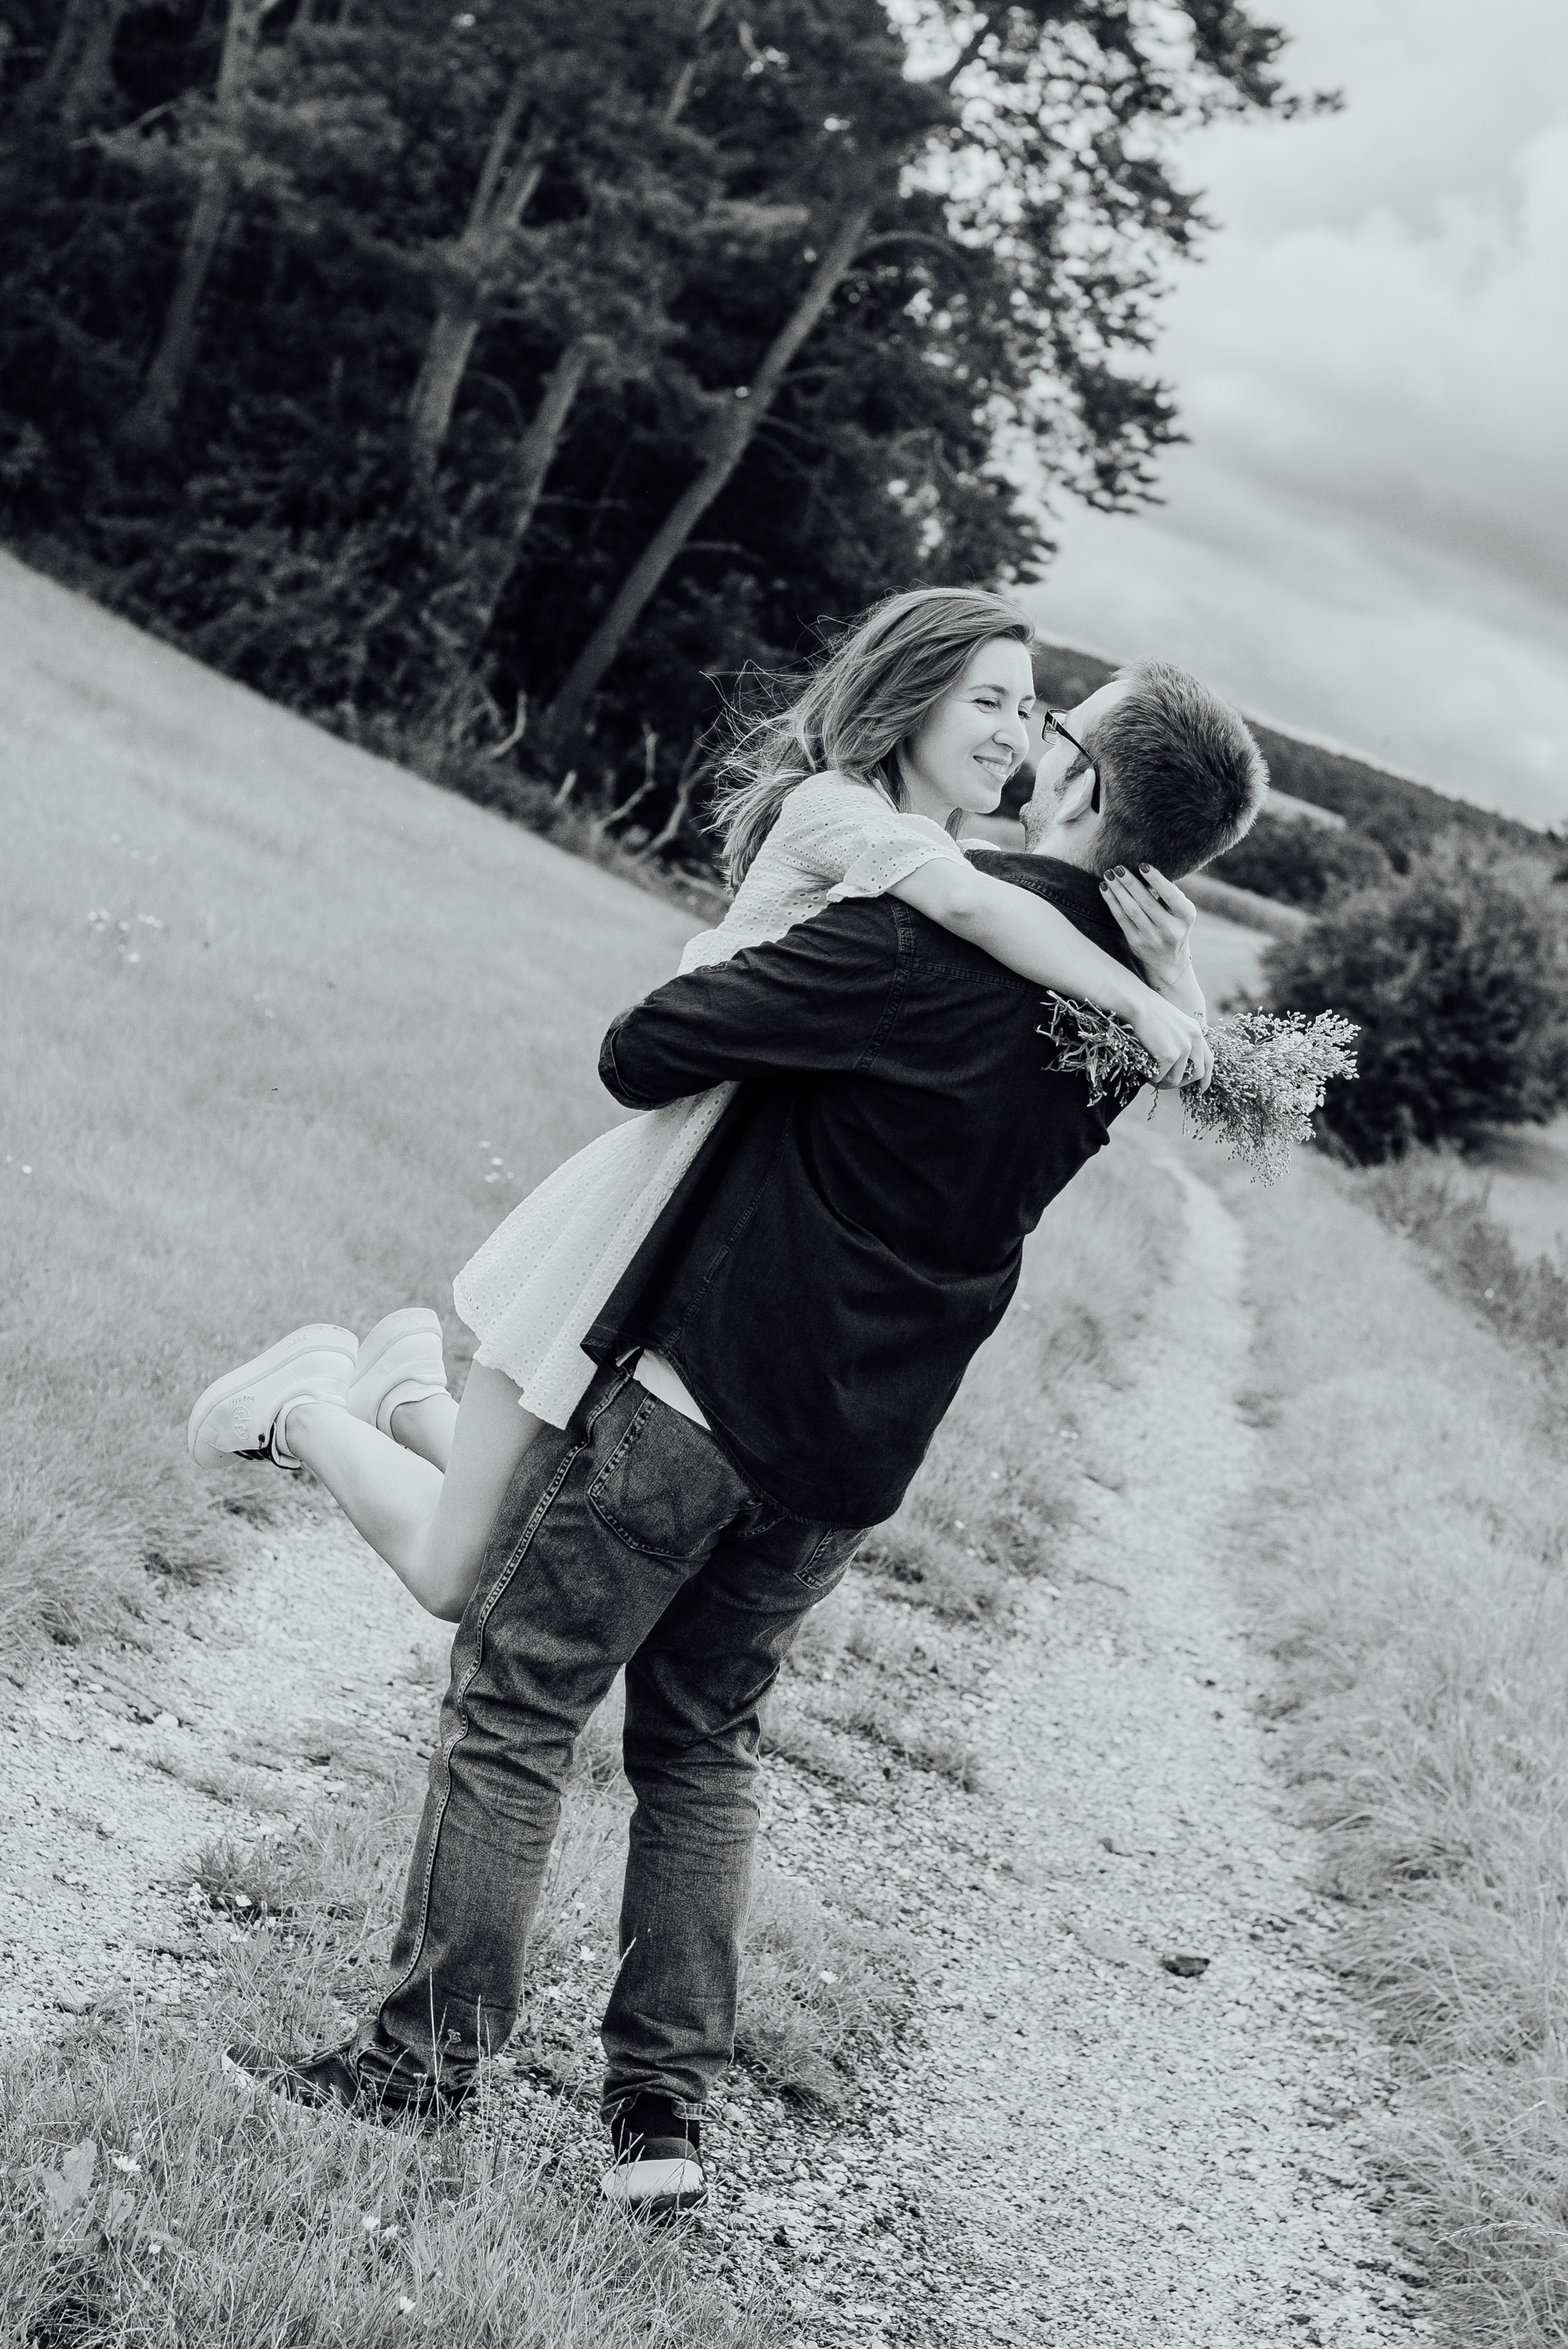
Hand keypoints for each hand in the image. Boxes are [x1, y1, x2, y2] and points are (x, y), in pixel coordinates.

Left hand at [1101, 865, 1197, 994]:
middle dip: (1130, 883)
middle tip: (1118, 867)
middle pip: (1146, 902)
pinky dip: (1112, 902)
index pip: (1170, 895)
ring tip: (1108, 874)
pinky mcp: (1136, 942)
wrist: (1169, 961)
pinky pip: (1121, 919)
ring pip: (1131, 910)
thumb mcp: (1181, 911)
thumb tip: (1148, 870)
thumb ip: (1171, 894)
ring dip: (1118, 890)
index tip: (1143, 865)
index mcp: (1186, 916)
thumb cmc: (1175, 925)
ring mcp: (1152, 937)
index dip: (1156, 880)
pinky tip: (1104, 888)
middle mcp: (1170, 929)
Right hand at [1126, 986, 1212, 1091]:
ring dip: (1163, 1082)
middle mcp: (1195, 1039)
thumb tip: (1176, 1063)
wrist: (1138, 1003)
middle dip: (1184, 1084)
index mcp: (1196, 1031)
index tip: (1200, 1090)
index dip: (1206, 1078)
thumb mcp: (1172, 1024)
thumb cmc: (1148, 1012)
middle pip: (1198, 1073)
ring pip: (1177, 1079)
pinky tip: (1143, 1070)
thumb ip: (1180, 1039)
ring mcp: (1184, 1048)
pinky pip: (1160, 1077)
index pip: (1210, 1060)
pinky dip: (1151, 1077)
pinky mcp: (1170, 1055)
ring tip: (1151, 1077)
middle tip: (1167, 1085)